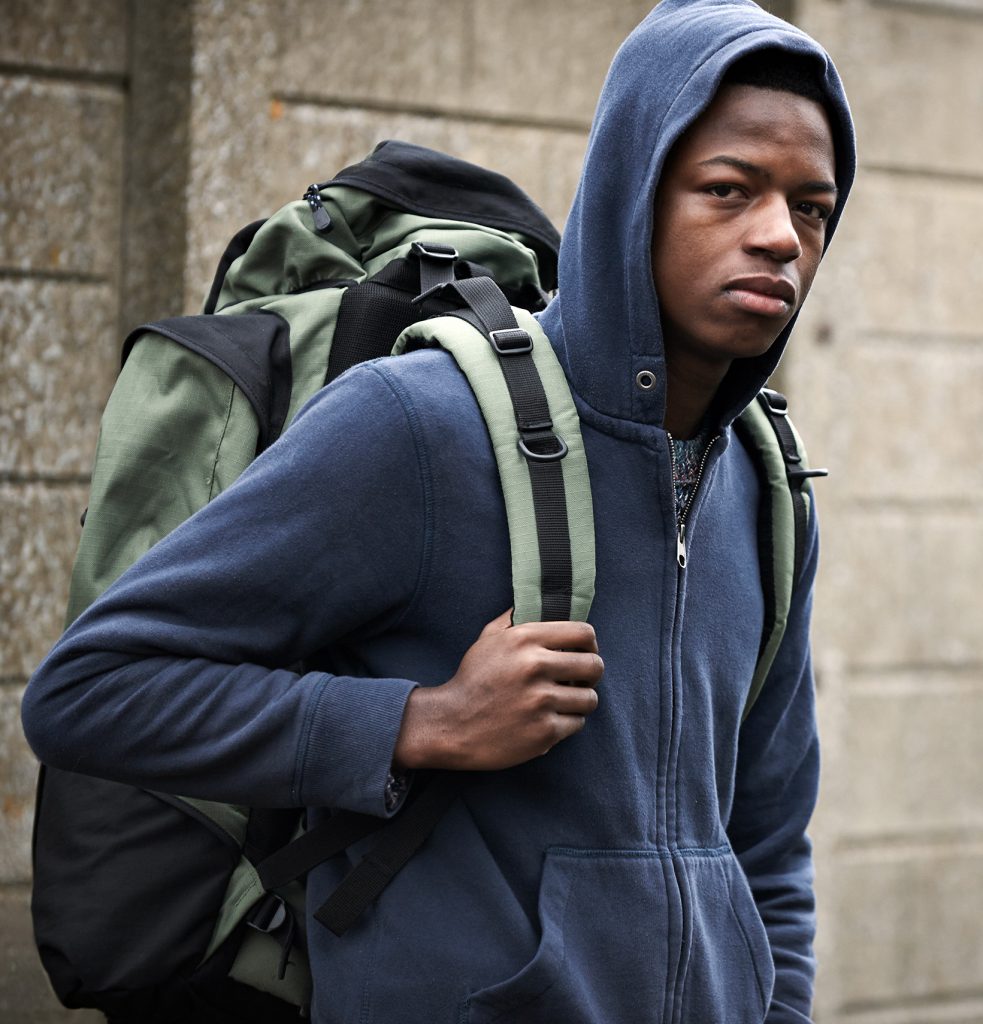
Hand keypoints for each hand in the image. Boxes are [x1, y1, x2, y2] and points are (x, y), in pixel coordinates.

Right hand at [393, 610, 602, 771]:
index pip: (584, 633)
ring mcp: (540, 701)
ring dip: (580, 701)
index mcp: (524, 639)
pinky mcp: (544, 732)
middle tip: (580, 680)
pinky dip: (566, 723)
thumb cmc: (472, 680)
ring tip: (563, 702)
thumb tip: (536, 600)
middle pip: (595, 666)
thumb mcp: (487, 640)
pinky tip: (549, 720)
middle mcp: (535, 666)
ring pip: (590, 699)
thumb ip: (514, 619)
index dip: (590, 644)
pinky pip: (577, 723)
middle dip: (592, 674)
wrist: (451, 725)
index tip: (585, 653)